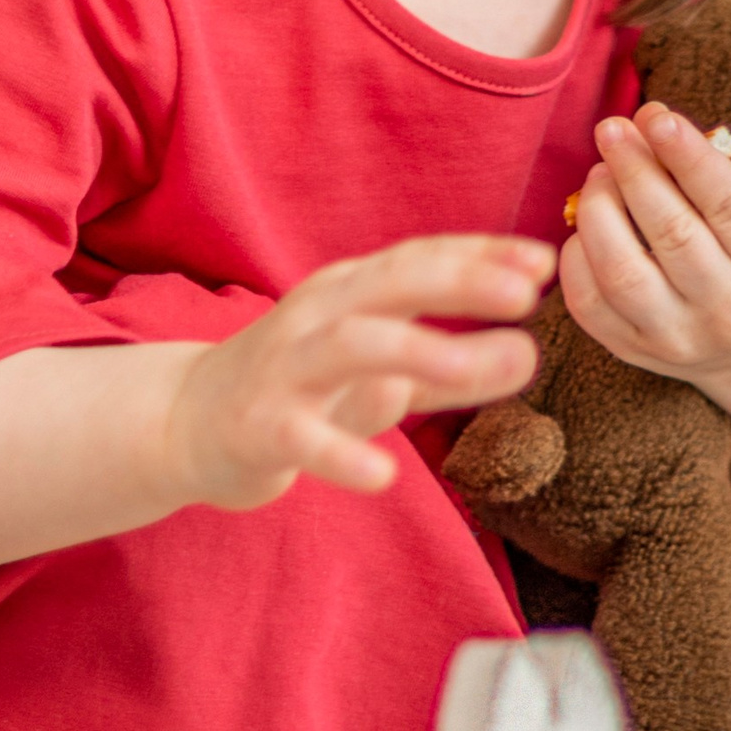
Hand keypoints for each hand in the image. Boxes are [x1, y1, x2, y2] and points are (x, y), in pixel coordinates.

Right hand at [166, 233, 552, 509]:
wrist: (185, 424)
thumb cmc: (298, 389)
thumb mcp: (379, 373)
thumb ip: (450, 368)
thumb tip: (528, 353)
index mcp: (347, 292)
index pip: (420, 259)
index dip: (482, 254)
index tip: (545, 260)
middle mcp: (316, 316)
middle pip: (393, 284)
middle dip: (460, 282)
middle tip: (525, 293)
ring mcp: (284, 368)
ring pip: (354, 346)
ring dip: (421, 350)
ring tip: (481, 367)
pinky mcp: (257, 427)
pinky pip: (302, 437)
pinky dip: (342, 452)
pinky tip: (384, 476)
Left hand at [561, 102, 730, 387]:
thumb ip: (706, 168)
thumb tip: (647, 117)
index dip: (689, 157)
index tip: (657, 118)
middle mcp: (729, 310)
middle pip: (673, 233)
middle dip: (635, 172)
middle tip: (612, 130)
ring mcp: (679, 338)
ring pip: (623, 270)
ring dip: (600, 208)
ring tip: (599, 174)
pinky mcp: (633, 351)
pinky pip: (588, 302)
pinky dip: (577, 254)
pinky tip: (586, 224)